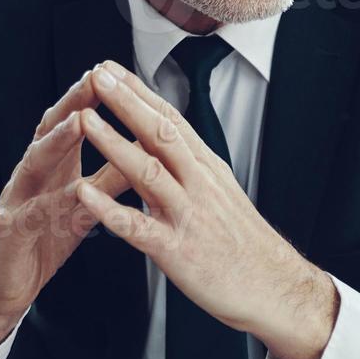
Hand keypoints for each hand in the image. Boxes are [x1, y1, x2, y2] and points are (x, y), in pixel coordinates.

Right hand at [0, 68, 129, 357]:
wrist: (2, 288)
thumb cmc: (43, 242)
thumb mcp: (83, 207)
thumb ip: (111, 179)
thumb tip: (146, 151)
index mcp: (51, 168)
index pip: (70, 123)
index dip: (92, 98)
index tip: (117, 72)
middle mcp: (31, 176)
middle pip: (49, 131)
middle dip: (72, 103)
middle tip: (94, 78)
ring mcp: (16, 201)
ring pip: (34, 164)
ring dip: (57, 141)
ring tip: (78, 121)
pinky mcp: (10, 233)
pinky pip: (30, 215)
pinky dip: (49, 203)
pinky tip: (69, 194)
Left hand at [73, 60, 338, 358]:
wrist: (274, 288)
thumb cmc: (243, 244)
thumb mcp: (219, 191)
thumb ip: (188, 165)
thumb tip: (162, 136)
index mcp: (205, 168)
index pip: (170, 118)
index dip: (139, 92)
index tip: (112, 70)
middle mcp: (198, 184)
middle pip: (160, 133)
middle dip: (126, 102)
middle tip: (96, 76)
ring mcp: (187, 215)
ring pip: (147, 171)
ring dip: (113, 143)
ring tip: (84, 120)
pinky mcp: (176, 250)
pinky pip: (137, 226)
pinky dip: (108, 209)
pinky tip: (84, 194)